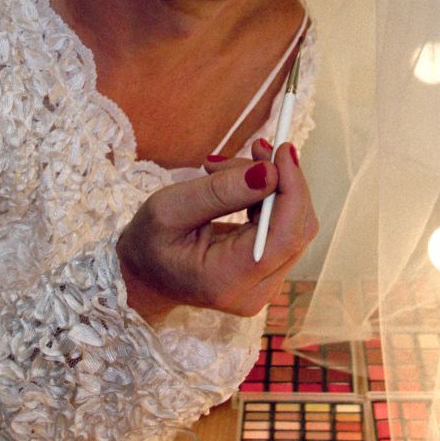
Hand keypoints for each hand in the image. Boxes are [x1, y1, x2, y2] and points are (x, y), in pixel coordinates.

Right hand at [116, 139, 318, 323]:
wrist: (143, 277)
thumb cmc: (149, 244)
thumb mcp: (169, 209)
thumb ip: (219, 192)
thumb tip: (269, 172)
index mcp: (227, 281)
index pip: (285, 236)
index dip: (292, 190)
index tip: (283, 150)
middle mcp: (255, 292)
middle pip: (296, 229)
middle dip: (280, 181)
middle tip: (253, 148)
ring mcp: (264, 285)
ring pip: (293, 224)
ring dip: (271, 186)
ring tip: (225, 167)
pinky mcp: (266, 272)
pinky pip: (283, 228)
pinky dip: (268, 197)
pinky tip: (239, 182)